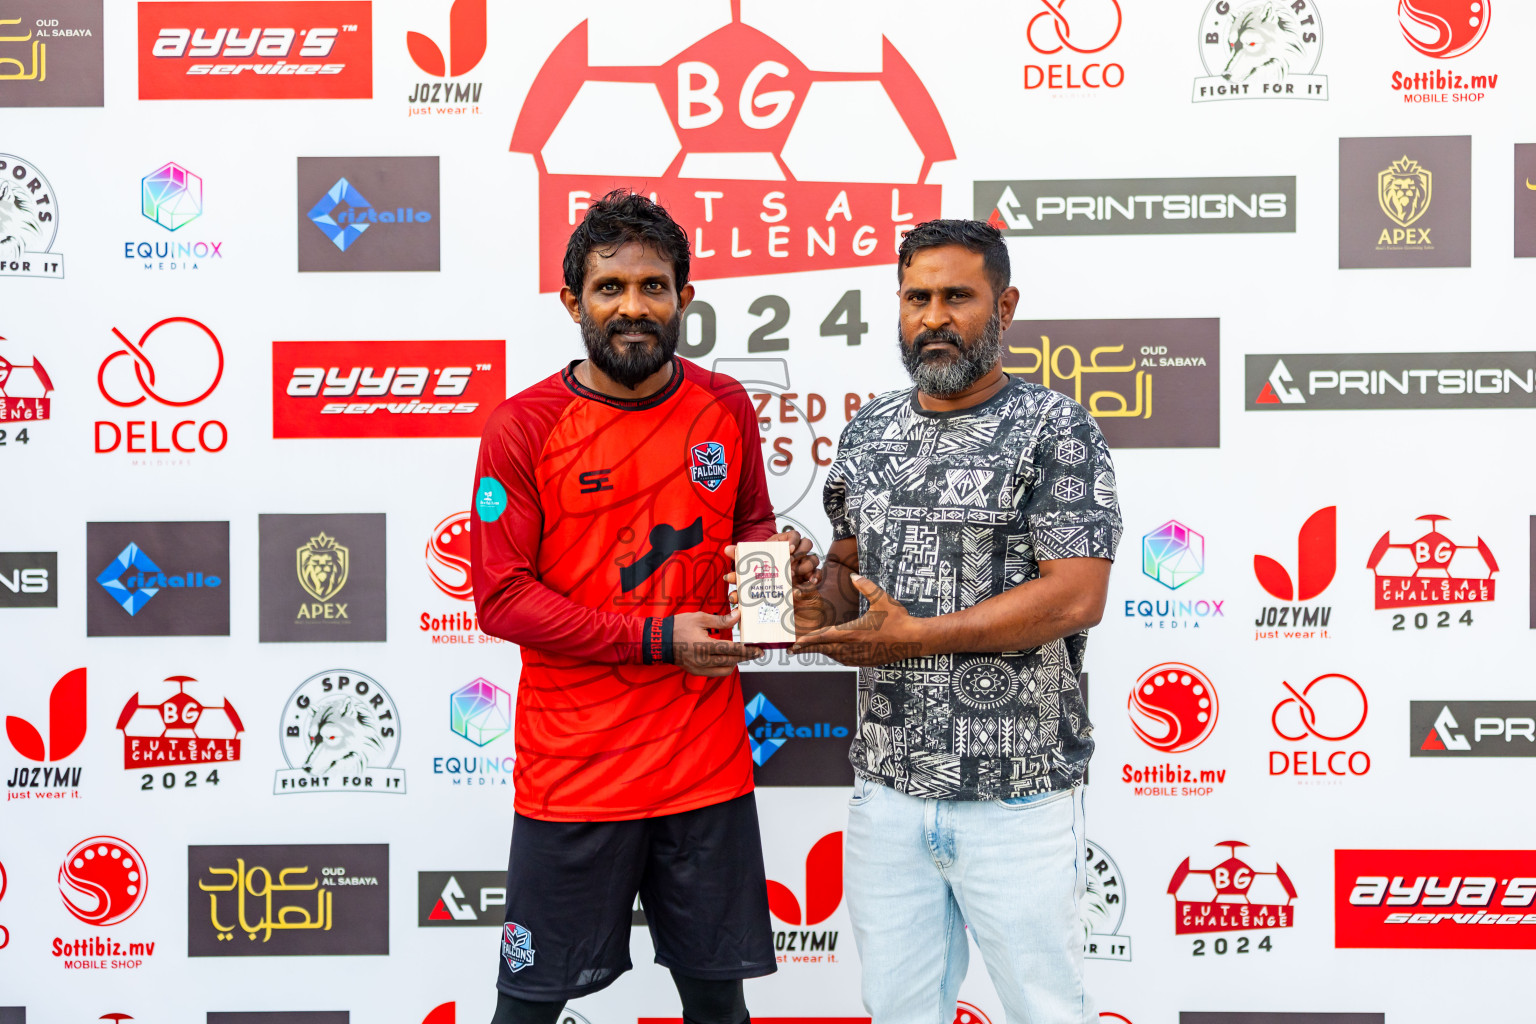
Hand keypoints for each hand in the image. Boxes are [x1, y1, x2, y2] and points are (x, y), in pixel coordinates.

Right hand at [672, 610, 761, 675]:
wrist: (660, 641)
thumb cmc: (678, 626)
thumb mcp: (699, 618)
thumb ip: (720, 620)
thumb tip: (738, 616)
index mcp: (704, 645)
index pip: (731, 650)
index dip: (747, 650)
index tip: (758, 649)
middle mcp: (703, 660)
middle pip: (731, 661)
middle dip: (746, 657)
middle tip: (756, 652)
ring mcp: (699, 669)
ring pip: (725, 670)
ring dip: (735, 663)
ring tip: (742, 654)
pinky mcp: (696, 672)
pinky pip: (716, 673)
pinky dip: (724, 667)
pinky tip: (728, 659)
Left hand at [724, 526, 820, 607]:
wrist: (773, 603)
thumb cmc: (762, 582)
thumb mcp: (751, 572)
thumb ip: (740, 561)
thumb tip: (726, 549)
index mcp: (781, 548)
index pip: (794, 535)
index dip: (793, 539)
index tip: (788, 548)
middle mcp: (795, 555)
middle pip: (807, 544)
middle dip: (800, 554)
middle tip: (790, 566)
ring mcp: (805, 566)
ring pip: (814, 558)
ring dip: (805, 566)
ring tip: (794, 576)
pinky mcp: (811, 579)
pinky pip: (818, 575)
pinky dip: (815, 578)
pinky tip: (809, 583)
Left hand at [790, 574, 925, 665]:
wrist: (913, 639)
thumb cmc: (898, 619)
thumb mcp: (882, 599)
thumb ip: (866, 587)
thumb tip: (853, 577)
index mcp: (853, 632)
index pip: (825, 636)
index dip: (808, 640)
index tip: (795, 642)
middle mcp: (853, 647)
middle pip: (825, 649)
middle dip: (808, 648)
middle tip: (792, 650)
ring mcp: (860, 656)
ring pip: (834, 656)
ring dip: (822, 652)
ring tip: (810, 649)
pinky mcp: (866, 661)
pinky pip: (845, 660)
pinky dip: (835, 657)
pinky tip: (833, 653)